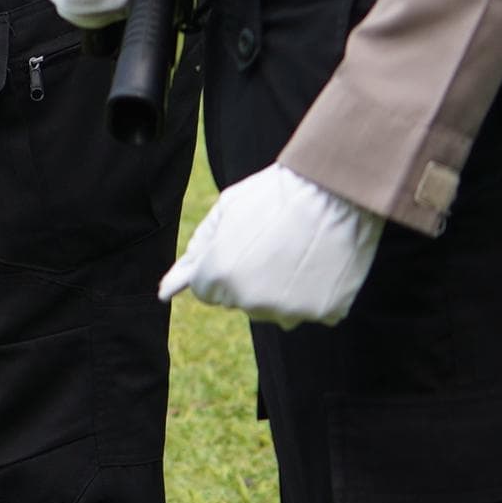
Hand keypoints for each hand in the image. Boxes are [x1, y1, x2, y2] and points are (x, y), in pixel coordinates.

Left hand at [160, 166, 384, 326]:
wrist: (333, 190)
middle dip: (250, 279)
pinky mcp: (325, 312)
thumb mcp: (225, 211)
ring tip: (298, 251)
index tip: (240, 245)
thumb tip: (168, 288)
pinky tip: (322, 262)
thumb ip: (198, 250)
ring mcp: (290, 310)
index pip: (206, 291)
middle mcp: (250, 302)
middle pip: (242, 302)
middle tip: (274, 243)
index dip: (222, 265)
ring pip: (277, 310)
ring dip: (283, 289)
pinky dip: (316, 291)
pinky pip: (313, 308)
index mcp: (218, 277)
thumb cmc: (274, 196)